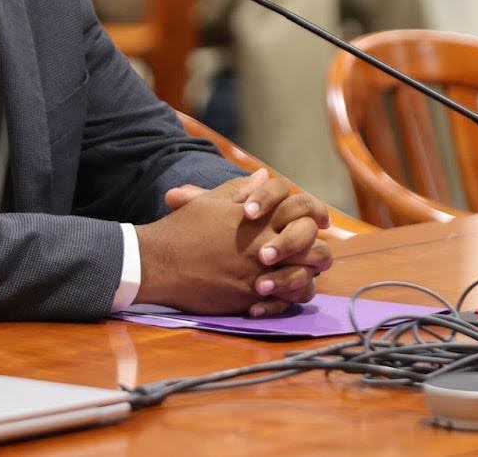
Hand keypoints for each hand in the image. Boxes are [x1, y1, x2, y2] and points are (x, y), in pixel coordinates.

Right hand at [140, 171, 332, 315]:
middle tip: (313, 252)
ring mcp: (259, 273)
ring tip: (301, 275)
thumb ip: (241, 188)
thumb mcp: (211, 201)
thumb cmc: (183, 228)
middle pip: (314, 246)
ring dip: (307, 276)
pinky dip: (288, 298)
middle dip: (318, 250)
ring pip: (306, 277)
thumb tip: (263, 176)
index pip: (304, 210)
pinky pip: (285, 302)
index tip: (318, 221)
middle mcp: (265, 244)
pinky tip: (280, 294)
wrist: (159, 262)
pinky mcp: (250, 298)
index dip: (316, 214)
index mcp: (259, 218)